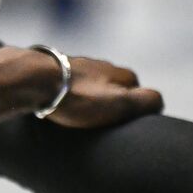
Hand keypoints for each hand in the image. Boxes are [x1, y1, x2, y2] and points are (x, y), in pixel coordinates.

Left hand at [43, 54, 164, 128]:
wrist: (33, 80)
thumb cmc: (76, 97)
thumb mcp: (119, 103)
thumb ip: (145, 101)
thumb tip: (159, 103)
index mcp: (121, 74)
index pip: (140, 93)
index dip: (137, 111)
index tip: (127, 127)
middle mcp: (102, 65)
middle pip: (114, 88)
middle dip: (111, 105)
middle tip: (101, 125)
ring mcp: (78, 65)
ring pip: (90, 86)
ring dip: (88, 100)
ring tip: (78, 118)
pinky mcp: (54, 69)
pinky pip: (67, 86)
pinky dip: (68, 96)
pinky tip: (59, 107)